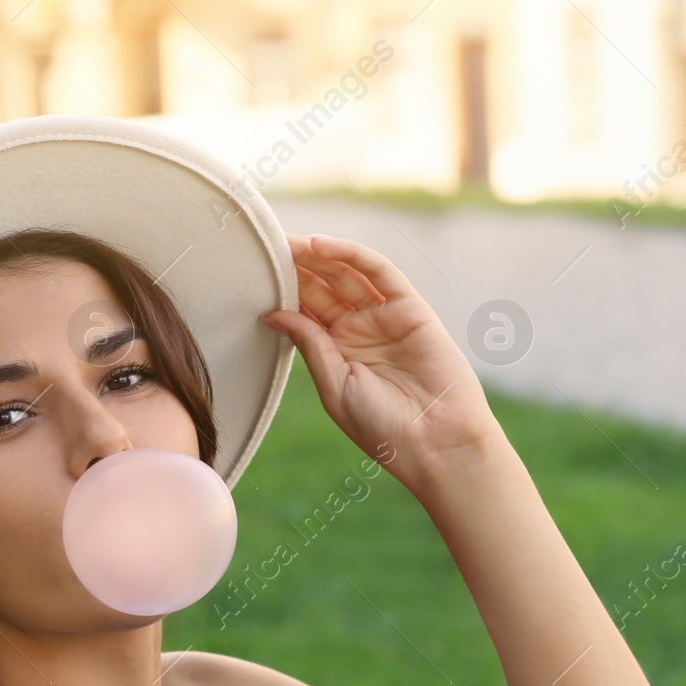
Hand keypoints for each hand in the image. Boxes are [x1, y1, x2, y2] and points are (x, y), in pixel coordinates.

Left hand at [259, 232, 504, 488]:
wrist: (434, 443)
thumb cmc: (382, 427)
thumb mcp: (334, 384)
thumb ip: (309, 344)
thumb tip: (271, 313)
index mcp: (338, 351)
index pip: (305, 310)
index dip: (282, 289)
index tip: (250, 271)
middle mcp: (361, 330)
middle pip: (323, 287)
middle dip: (295, 266)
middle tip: (264, 246)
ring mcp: (385, 317)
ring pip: (347, 274)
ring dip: (317, 255)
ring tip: (286, 242)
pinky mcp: (411, 308)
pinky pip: (379, 272)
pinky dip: (351, 254)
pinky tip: (320, 246)